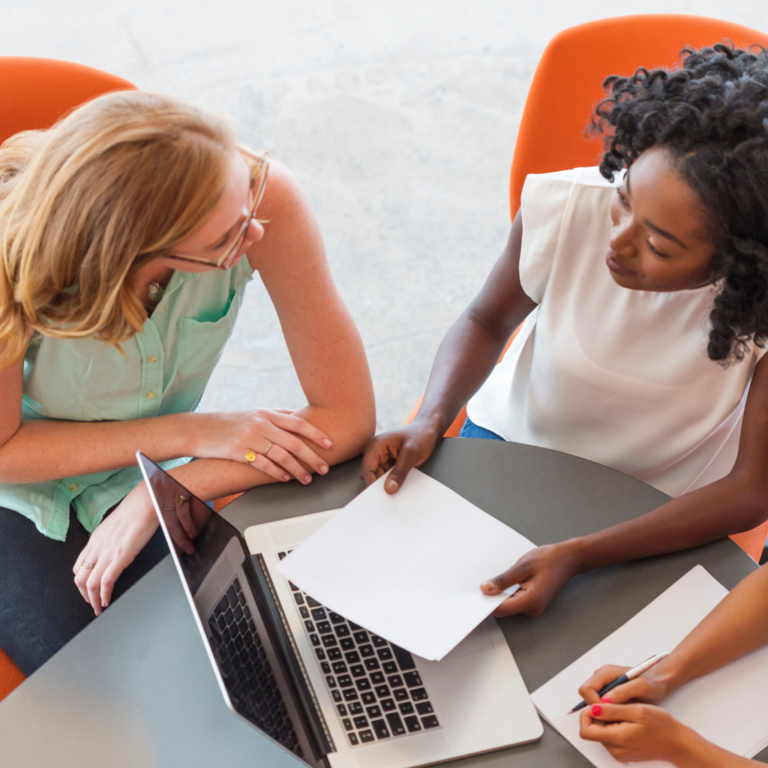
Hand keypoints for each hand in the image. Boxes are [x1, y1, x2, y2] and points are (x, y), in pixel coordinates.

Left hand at [73, 485, 158, 615]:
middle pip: (80, 579)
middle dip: (85, 595)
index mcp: (95, 540)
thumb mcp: (117, 526)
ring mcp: (107, 553)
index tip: (89, 590)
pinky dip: (104, 595)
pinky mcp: (120, 557)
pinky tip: (107, 600)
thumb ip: (111, 539)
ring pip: (90, 584)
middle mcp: (97, 547)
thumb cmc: (137, 510)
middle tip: (93, 603)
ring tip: (99, 607)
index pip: (79, 566)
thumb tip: (114, 546)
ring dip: (93, 600)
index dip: (82, 582)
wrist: (145, 502)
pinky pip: (106, 582)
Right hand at [192, 408, 331, 484]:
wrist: (199, 429)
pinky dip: (276, 472)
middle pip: (293, 442)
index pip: (297, 423)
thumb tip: (299, 416)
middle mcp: (261, 424)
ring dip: (297, 469)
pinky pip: (263, 464)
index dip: (316, 434)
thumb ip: (276, 414)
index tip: (329, 444)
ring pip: (281, 455)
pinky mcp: (239, 451)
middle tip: (324, 468)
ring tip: (307, 479)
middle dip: (312, 457)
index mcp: (267, 413)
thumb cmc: (230, 422)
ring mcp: (250, 437)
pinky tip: (285, 479)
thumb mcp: (254, 412)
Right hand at [359, 419, 441, 493]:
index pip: (367, 469)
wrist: (428, 430)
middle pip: (370, 475)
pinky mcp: (386, 462)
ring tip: (397, 492)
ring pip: (377, 478)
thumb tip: (389, 489)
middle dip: (378, 486)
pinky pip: (385, 476)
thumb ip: (400, 472)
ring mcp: (380, 457)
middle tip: (390, 498)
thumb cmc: (420, 436)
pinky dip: (390, 482)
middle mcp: (374, 451)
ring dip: (385, 485)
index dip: (371, 484)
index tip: (380, 498)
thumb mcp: (411, 454)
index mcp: (376, 445)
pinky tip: (398, 487)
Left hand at [480, 541, 580, 616]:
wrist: (568, 558)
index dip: (485, 604)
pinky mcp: (533, 602)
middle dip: (490, 598)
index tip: (472, 595)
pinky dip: (506, 593)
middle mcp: (532, 609)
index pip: (501, 609)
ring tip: (490, 580)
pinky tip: (502, 582)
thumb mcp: (522, 566)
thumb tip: (485, 589)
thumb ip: (503, 580)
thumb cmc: (549, 559)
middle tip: (478, 584)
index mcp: (531, 601)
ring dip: (498, 595)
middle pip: (503, 609)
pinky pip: (514, 601)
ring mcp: (533, 607)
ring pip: (508, 605)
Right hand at [578, 663, 672, 707]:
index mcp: (606, 672)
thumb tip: (605, 701)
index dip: (593, 704)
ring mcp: (604, 684)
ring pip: (593, 701)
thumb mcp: (641, 687)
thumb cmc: (652, 683)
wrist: (659, 682)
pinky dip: (608, 711)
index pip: (587, 689)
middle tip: (614, 716)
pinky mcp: (608, 691)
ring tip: (620, 714)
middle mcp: (601, 677)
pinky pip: (600, 703)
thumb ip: (623, 692)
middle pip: (587, 695)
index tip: (607, 714)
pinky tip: (621, 713)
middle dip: (597, 708)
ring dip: (603, 710)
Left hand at [579, 702, 702, 763]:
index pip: (585, 730)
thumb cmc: (661, 725)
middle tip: (614, 705)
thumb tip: (592, 709)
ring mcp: (619, 753)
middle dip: (598, 716)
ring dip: (606, 720)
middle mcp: (615, 750)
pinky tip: (627, 720)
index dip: (586, 715)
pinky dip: (613, 726)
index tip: (598, 704)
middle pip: (592, 730)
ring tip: (624, 712)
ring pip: (600, 732)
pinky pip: (610, 737)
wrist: (677, 743)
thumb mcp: (636, 710)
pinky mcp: (623, 753)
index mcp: (616, 739)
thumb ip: (612, 710)